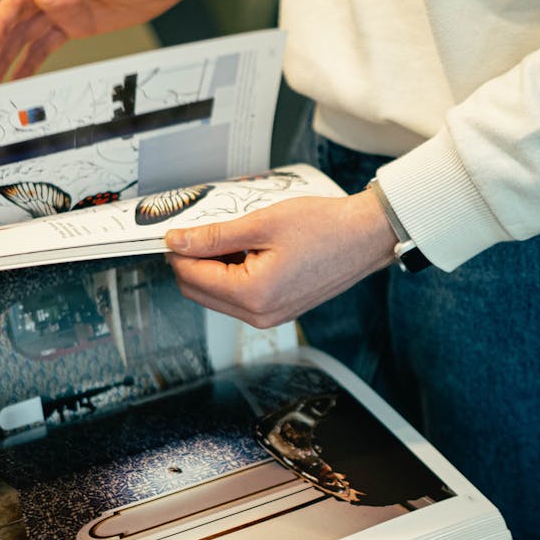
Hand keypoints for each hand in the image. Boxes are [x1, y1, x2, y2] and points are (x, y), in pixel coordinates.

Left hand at [165, 192, 397, 327]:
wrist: (365, 237)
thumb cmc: (325, 228)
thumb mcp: (262, 223)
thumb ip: (214, 236)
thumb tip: (179, 242)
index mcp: (253, 294)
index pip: (192, 277)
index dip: (177, 252)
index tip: (174, 230)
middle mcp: (260, 315)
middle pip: (199, 292)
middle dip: (190, 262)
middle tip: (195, 231)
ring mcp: (270, 317)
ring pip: (217, 296)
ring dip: (211, 269)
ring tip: (228, 236)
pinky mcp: (279, 311)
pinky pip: (239, 298)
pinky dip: (232, 275)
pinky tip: (244, 249)